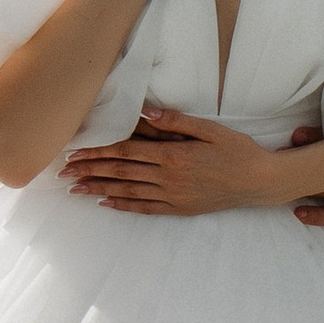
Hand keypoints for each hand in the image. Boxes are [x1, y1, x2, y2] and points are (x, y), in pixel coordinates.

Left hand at [60, 103, 294, 215]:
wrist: (260, 182)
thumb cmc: (238, 151)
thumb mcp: (210, 129)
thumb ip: (176, 121)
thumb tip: (144, 113)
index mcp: (174, 155)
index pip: (126, 152)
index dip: (98, 151)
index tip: (75, 151)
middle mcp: (169, 178)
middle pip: (120, 172)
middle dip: (89, 171)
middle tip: (63, 171)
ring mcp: (173, 196)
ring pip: (127, 192)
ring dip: (98, 190)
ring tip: (74, 189)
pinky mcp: (180, 209)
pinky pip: (145, 208)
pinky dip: (123, 206)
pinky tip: (105, 204)